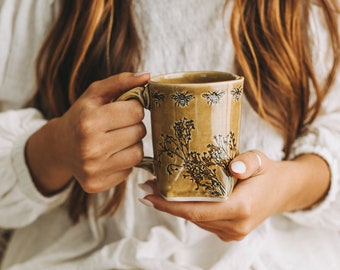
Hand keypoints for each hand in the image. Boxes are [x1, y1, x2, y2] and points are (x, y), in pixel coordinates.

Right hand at [26, 72, 149, 194]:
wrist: (60, 147)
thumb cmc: (81, 116)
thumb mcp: (95, 94)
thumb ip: (121, 81)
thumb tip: (148, 76)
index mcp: (89, 121)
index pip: (136, 111)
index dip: (134, 108)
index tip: (124, 110)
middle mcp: (90, 147)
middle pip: (139, 132)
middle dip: (134, 126)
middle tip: (119, 125)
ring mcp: (93, 169)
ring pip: (138, 153)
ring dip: (132, 144)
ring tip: (117, 140)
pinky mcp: (96, 184)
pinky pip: (129, 171)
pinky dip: (125, 162)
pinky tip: (111, 155)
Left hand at [141, 151, 329, 241]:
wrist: (284, 190)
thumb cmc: (268, 173)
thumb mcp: (260, 161)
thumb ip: (248, 162)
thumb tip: (233, 167)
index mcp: (241, 208)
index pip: (196, 210)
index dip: (169, 205)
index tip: (148, 195)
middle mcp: (236, 225)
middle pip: (192, 217)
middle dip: (167, 204)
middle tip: (147, 187)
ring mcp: (233, 232)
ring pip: (197, 220)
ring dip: (176, 208)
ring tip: (158, 189)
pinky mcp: (231, 232)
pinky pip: (204, 221)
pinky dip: (190, 211)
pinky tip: (180, 198)